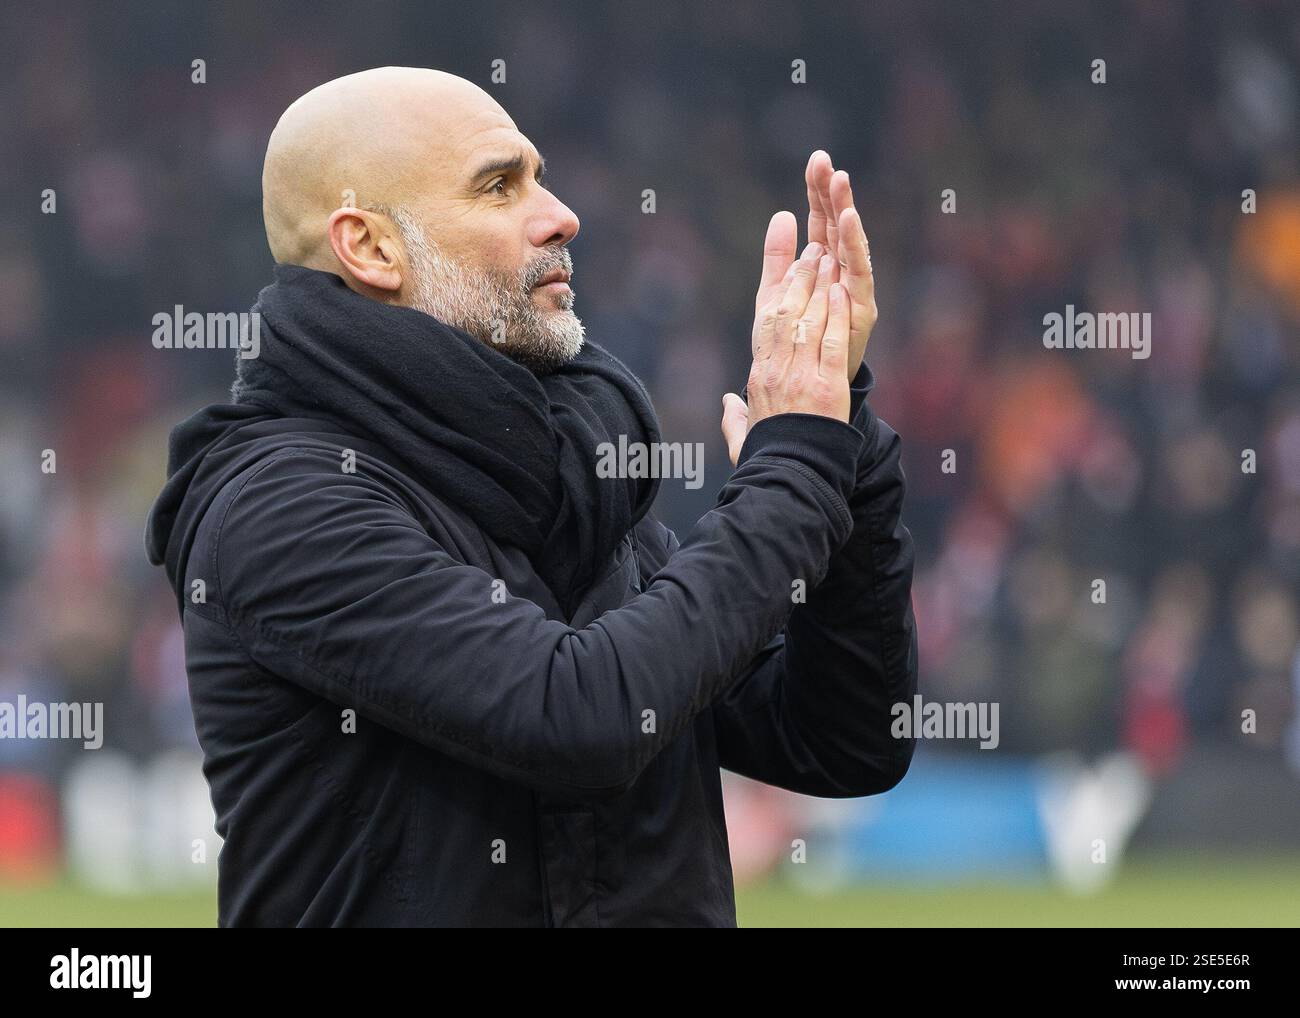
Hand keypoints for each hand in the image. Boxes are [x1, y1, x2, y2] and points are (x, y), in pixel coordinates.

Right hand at [722, 244, 851, 465]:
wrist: (788, 478)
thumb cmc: (767, 458)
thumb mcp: (743, 436)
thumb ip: (734, 417)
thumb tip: (728, 403)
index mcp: (758, 376)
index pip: (766, 322)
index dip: (778, 289)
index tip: (788, 266)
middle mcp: (776, 370)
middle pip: (786, 312)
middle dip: (800, 277)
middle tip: (812, 250)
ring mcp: (801, 376)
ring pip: (808, 320)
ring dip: (819, 286)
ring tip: (829, 259)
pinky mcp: (826, 386)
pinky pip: (831, 342)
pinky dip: (835, 315)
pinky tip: (840, 292)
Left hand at [750, 153, 876, 380]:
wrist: (808, 386)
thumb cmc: (796, 343)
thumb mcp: (776, 295)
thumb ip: (779, 257)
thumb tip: (782, 214)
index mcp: (822, 265)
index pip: (820, 220)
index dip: (817, 191)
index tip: (816, 160)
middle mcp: (841, 271)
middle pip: (837, 224)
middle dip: (832, 192)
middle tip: (826, 161)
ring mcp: (854, 287)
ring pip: (850, 242)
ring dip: (845, 210)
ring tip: (840, 182)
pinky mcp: (862, 306)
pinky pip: (859, 270)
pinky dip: (854, 244)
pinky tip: (848, 220)